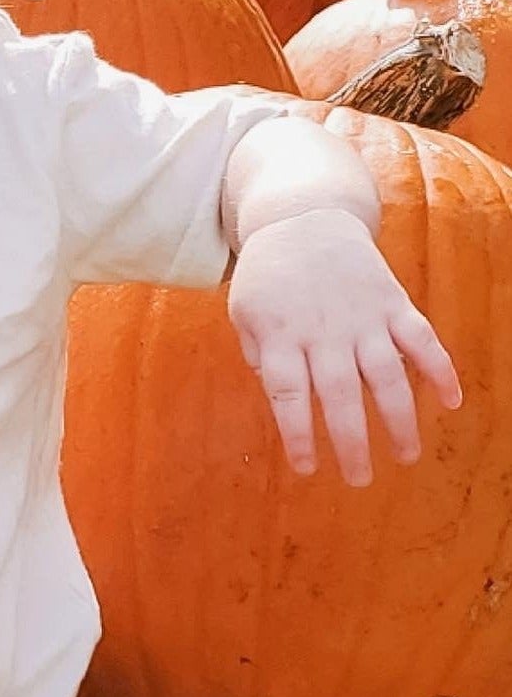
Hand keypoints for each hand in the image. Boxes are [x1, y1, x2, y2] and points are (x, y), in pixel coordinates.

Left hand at [228, 208, 461, 486]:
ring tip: (407, 456)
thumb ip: (259, 353)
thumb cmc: (269, 275)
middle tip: (359, 480)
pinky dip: (440, 369)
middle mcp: (325, 330)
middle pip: (340, 394)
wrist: (303, 217)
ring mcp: (363, 317)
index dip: (298, 434)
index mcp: (282, 334)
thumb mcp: (244, 310)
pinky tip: (453, 403)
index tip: (308, 469)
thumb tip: (277, 395)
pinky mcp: (393, 303)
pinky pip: (422, 339)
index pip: (288, 394)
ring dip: (400, 419)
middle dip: (352, 442)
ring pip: (387, 375)